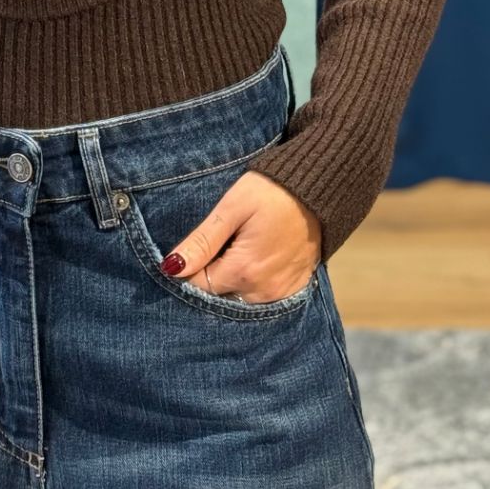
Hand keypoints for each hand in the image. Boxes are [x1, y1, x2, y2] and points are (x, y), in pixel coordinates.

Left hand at [158, 171, 321, 302]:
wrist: (317, 189)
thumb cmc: (270, 192)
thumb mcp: (231, 209)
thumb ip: (202, 241)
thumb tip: (171, 267)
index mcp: (243, 272)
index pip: (199, 287)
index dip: (187, 272)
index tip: (187, 252)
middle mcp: (263, 291)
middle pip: (220, 297)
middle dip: (207, 278)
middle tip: (209, 248)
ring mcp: (281, 293)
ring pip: (240, 299)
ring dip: (229, 282)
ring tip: (230, 251)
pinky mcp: (295, 288)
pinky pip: (262, 297)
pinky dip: (250, 284)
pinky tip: (249, 260)